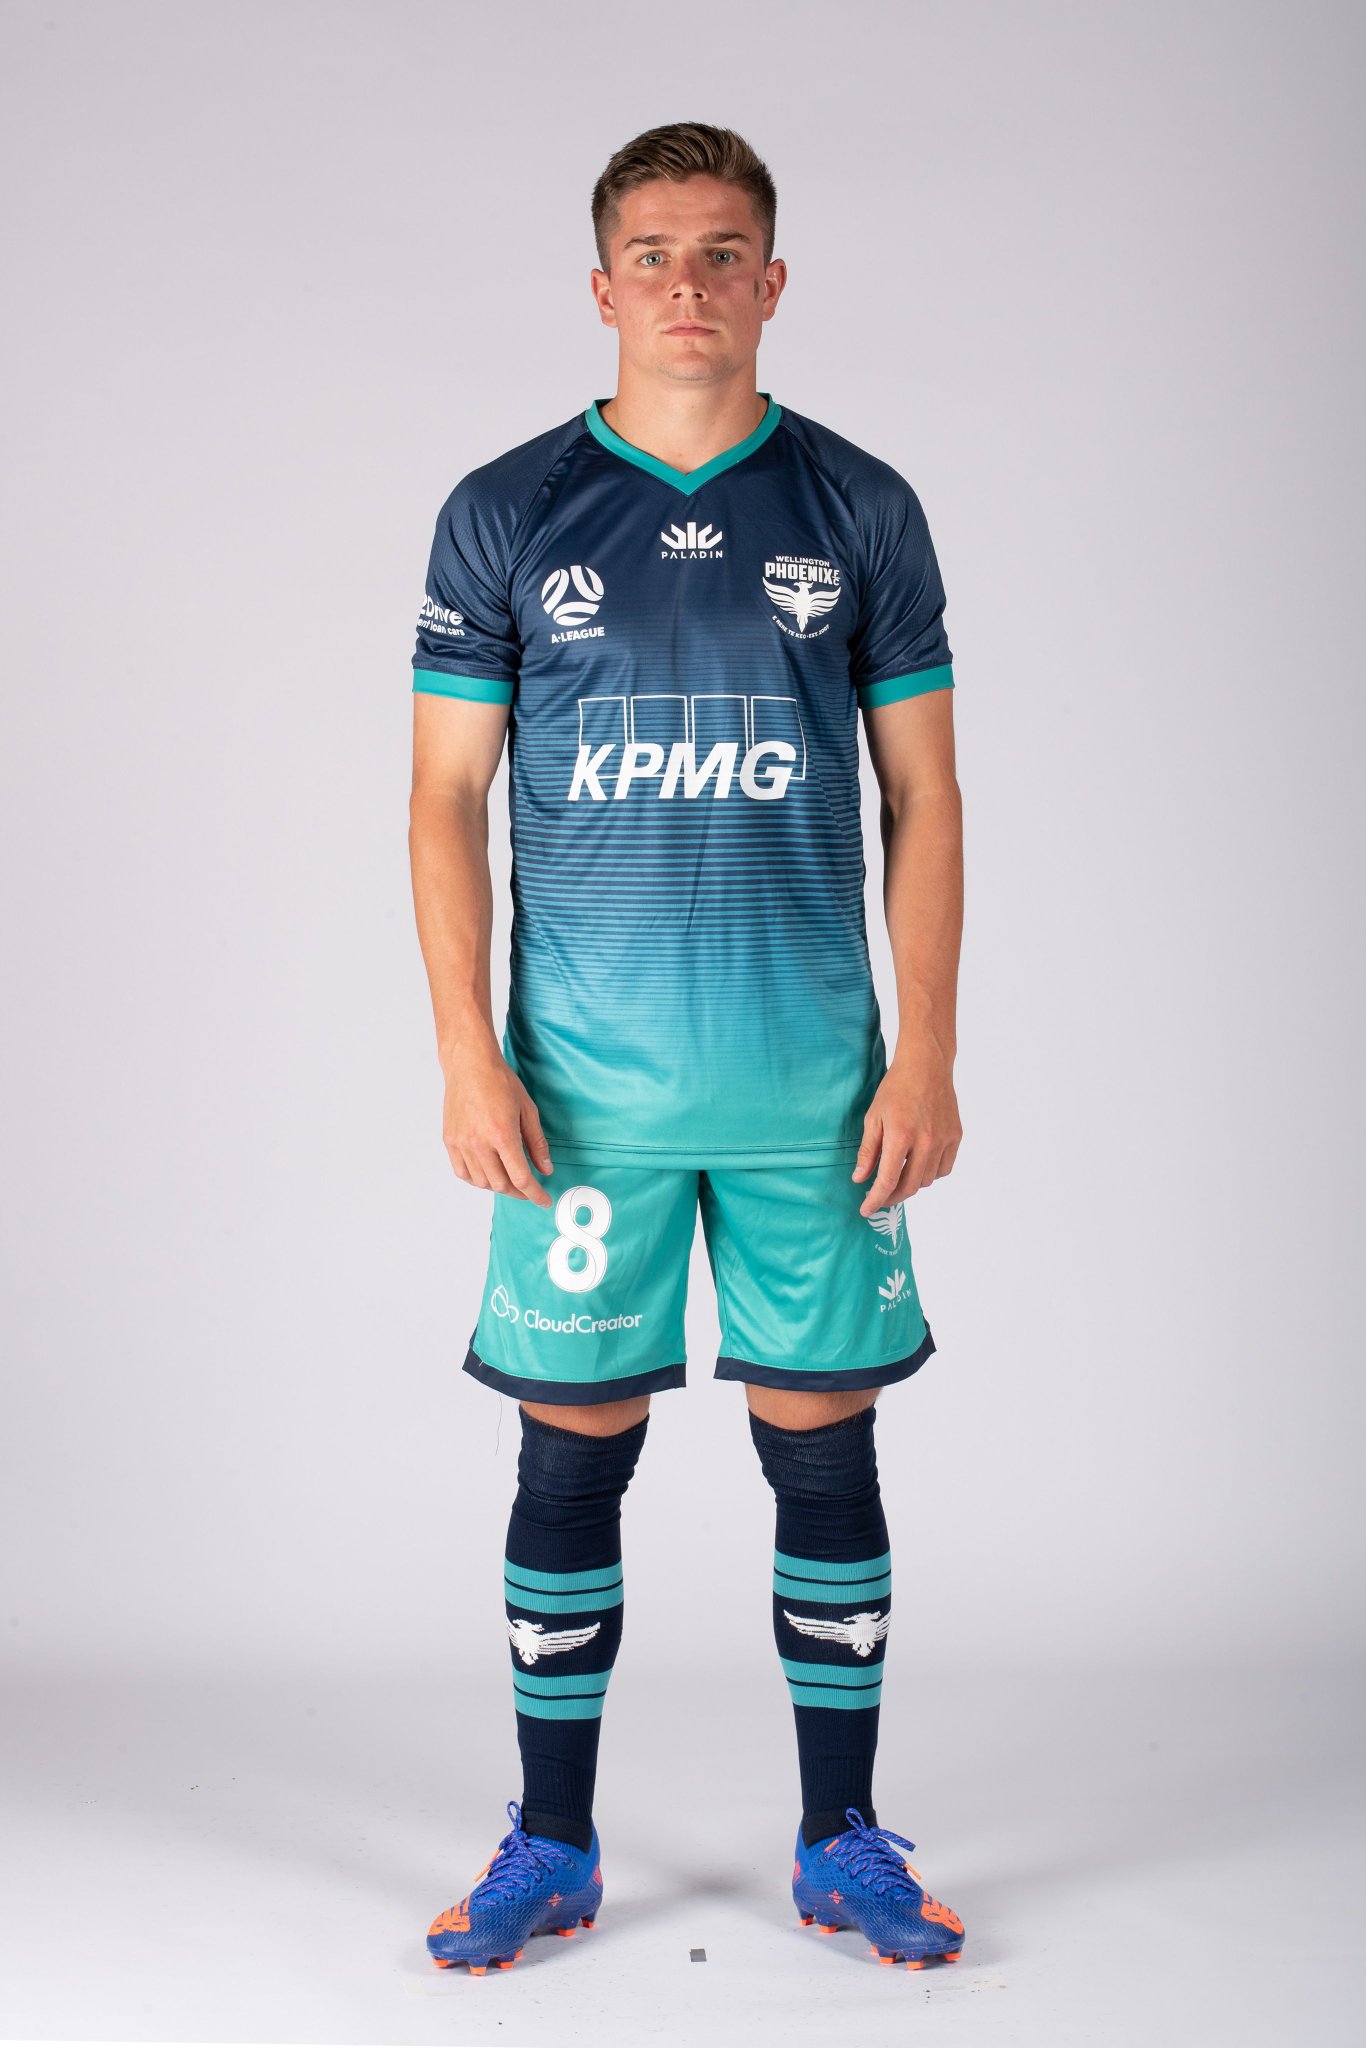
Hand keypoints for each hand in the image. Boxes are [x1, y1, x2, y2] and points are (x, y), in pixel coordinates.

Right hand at [442, 1041, 553, 1206]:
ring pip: (481, 1182)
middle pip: (501, 1184)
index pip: (521, 1178)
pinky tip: (487, 1173)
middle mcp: (479, 1143)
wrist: (469, 1065)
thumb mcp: (528, 1110)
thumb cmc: (499, 1082)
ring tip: (509, 1179)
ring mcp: (461, 1144)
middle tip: (529, 1190)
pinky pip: (462, 1173)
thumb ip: (537, 1143)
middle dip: (519, 1192)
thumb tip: (545, 1169)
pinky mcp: (450, 1141)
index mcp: (502, 1135)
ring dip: (498, 1186)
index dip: (535, 1194)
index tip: (543, 1200)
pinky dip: (477, 1179)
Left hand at [851, 1052, 961, 1215]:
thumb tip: (859, 1179)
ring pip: (927, 1180)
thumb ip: (867, 1151)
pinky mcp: (956, 1137)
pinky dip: (930, 1174)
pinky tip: (918, 1167)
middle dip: (891, 1198)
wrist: (927, 1065)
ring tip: (897, 1179)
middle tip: (879, 1198)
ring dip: (910, 1186)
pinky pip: (943, 1168)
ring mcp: (943, 1140)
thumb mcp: (873, 1117)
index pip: (886, 1181)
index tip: (865, 1210)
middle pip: (909, 1186)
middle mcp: (925, 1141)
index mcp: (900, 1136)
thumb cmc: (896, 1088)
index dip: (875, 1200)